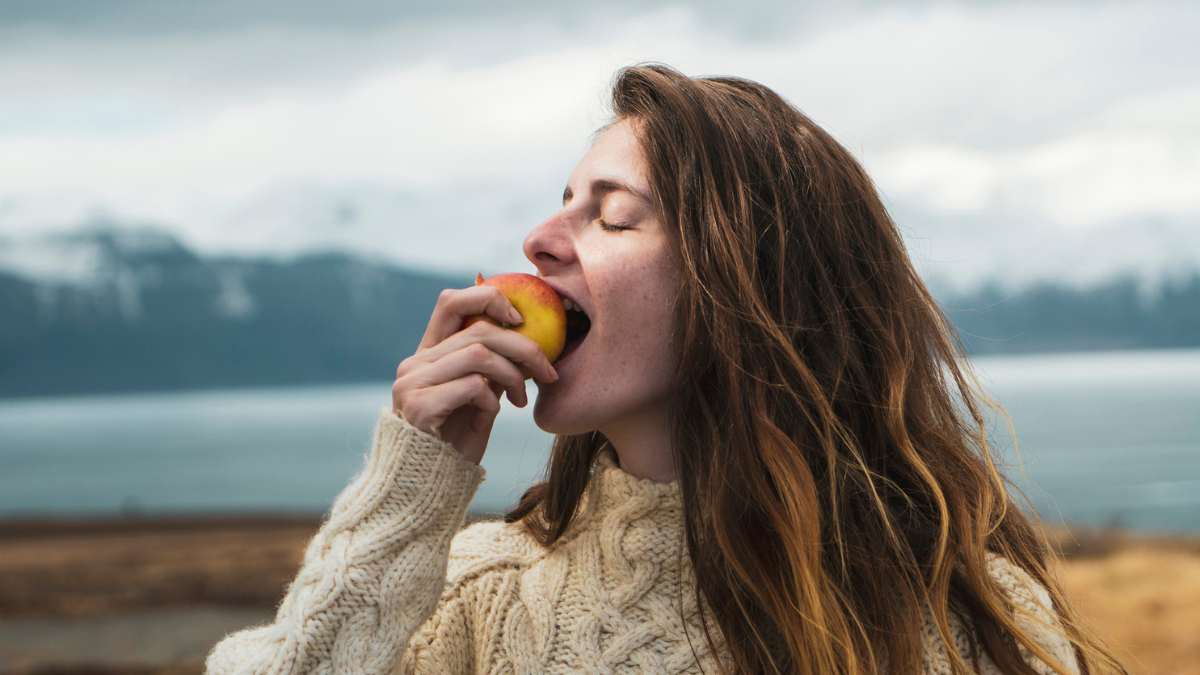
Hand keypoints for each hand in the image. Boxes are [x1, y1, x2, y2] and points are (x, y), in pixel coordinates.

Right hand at [392, 285, 557, 463]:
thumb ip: (491, 370)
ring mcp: (412, 384)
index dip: (488, 298)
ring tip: (522, 399)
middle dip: (523, 346)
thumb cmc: (457, 445)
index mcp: (427, 356)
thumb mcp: (480, 400)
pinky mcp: (419, 407)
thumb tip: (524, 340)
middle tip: (547, 370)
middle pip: (478, 329)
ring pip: (478, 353)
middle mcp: (414, 364)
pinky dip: (492, 399)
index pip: (451, 303)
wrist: (429, 488)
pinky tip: (490, 417)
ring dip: (512, 375)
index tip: (520, 319)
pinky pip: (472, 385)